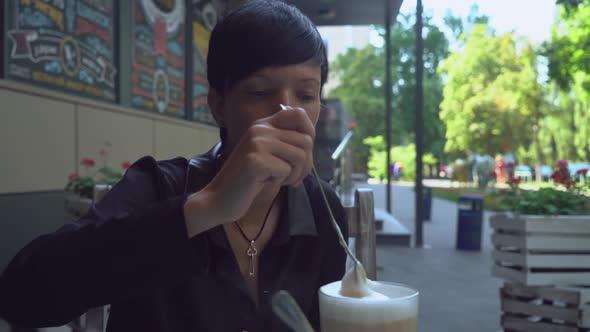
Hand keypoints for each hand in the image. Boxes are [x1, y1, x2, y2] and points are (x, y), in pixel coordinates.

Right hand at [183, 106, 314, 236]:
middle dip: (305, 165)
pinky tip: (263, 183)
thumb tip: (310, 139)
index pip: (299, 114)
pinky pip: (286, 170)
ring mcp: (256, 142)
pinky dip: (280, 182)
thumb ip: (286, 144)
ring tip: (278, 180)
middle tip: (292, 178)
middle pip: (305, 141)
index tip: (303, 155)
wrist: (220, 199)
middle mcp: (260, 128)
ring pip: (299, 156)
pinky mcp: (255, 160)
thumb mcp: (269, 156)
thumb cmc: (249, 181)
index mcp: (263, 125)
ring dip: (294, 175)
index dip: (309, 133)